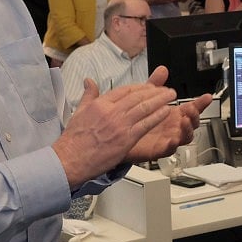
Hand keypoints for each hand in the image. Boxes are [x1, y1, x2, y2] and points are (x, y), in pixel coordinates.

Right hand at [54, 66, 188, 187]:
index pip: (125, 90)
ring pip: (145, 107)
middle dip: (155, 90)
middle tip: (165, 89)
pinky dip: (158, 116)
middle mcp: (111, 112)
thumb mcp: (79, 111)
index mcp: (100, 104)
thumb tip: (89, 81)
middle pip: (138, 96)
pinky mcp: (127, 138)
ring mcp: (120, 125)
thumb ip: (89, 95)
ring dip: (161, 100)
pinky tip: (166, 111)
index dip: (140, 87)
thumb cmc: (74, 140)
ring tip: (170, 96)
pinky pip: (146, 124)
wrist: (70, 159)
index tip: (148, 86)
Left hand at [125, 68, 211, 163]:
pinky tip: (172, 139)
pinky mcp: (159, 149)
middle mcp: (174, 126)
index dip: (201, 103)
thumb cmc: (137, 119)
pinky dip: (173, 145)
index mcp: (174, 114)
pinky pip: (169, 150)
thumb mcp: (146, 97)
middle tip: (192, 109)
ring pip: (186, 137)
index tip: (206, 97)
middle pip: (193, 123)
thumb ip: (155, 84)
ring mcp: (169, 138)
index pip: (192, 108)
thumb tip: (162, 69)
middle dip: (195, 115)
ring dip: (187, 129)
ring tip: (184, 121)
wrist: (120, 136)